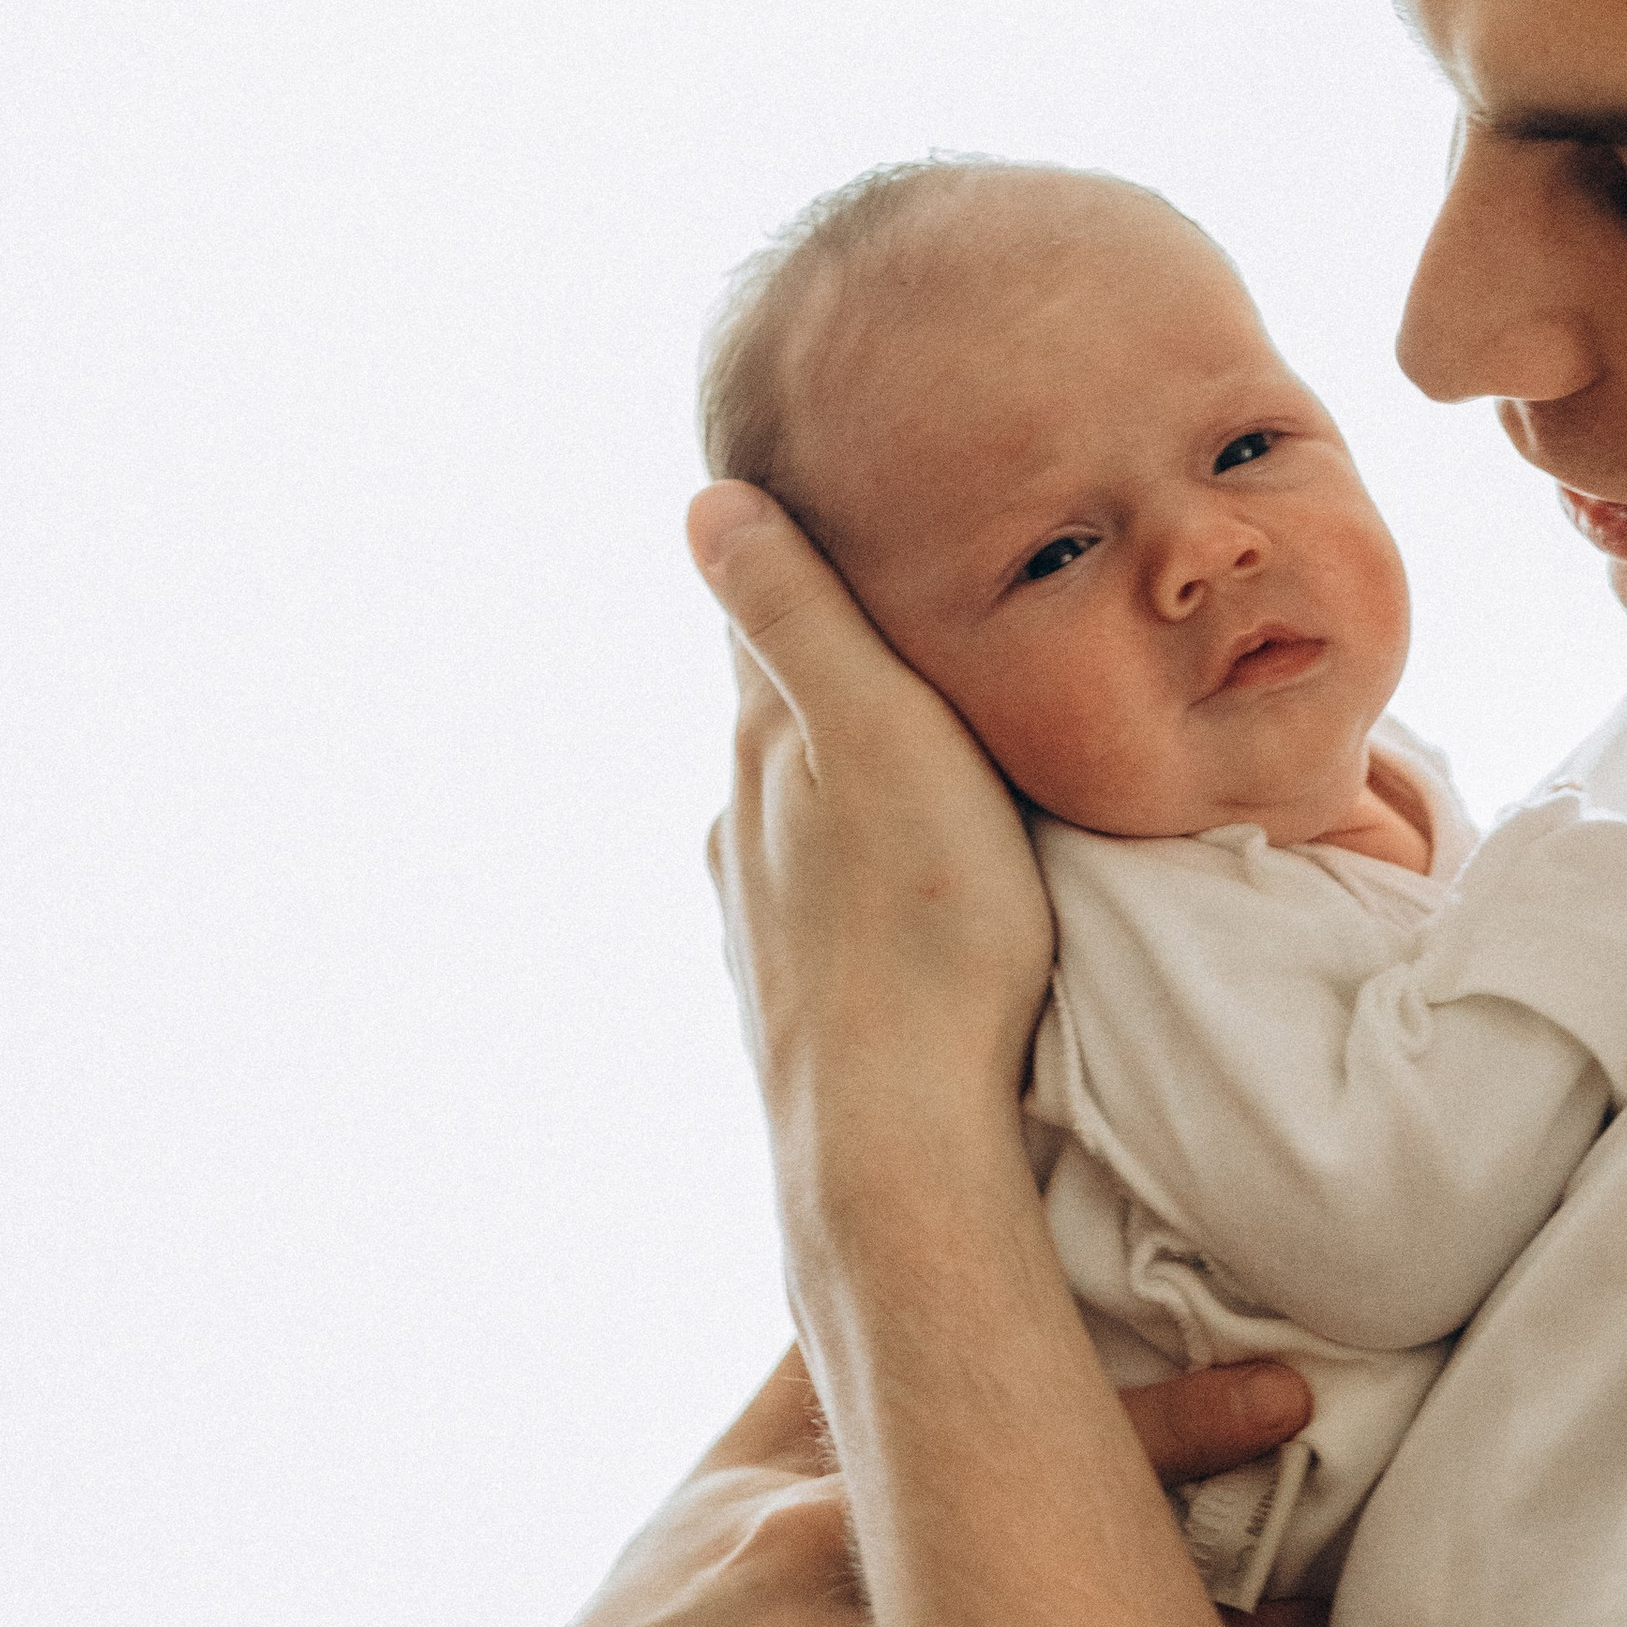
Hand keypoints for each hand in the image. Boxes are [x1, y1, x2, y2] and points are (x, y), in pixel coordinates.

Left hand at [687, 481, 1053, 1166]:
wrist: (891, 1132)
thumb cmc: (921, 924)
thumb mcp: (878, 735)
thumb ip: (797, 617)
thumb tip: (704, 499)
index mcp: (764, 741)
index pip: (768, 609)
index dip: (805, 549)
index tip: (842, 494)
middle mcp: (741, 816)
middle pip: (784, 706)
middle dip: (834, 659)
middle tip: (916, 609)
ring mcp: (760, 906)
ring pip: (801, 802)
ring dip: (848, 765)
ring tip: (922, 742)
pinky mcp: (795, 977)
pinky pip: (826, 882)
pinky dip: (856, 853)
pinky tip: (901, 872)